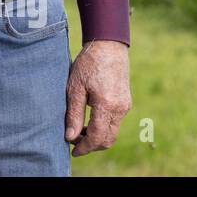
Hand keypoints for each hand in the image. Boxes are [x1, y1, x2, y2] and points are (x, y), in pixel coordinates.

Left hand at [65, 39, 130, 156]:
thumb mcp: (75, 87)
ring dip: (97, 137)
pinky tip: (89, 121)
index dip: (84, 147)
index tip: (73, 150)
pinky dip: (103, 127)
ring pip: (113, 132)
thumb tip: (70, 137)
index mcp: (107, 105)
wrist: (108, 46)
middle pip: (108, 140)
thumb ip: (74, 114)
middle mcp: (120, 109)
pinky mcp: (126, 102)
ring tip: (79, 130)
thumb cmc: (88, 64)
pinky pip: (115, 122)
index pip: (97, 137)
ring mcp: (126, 106)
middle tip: (74, 142)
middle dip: (92, 145)